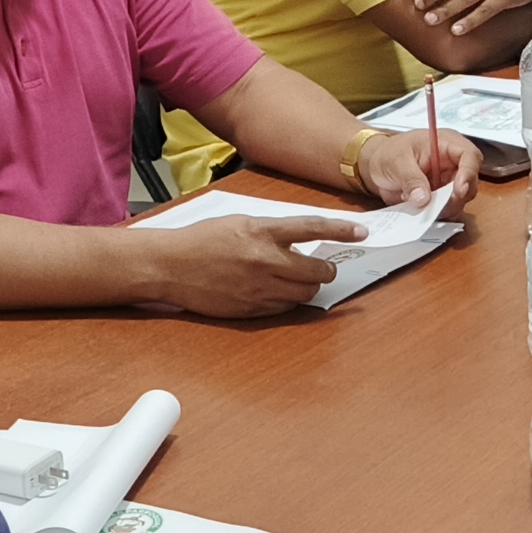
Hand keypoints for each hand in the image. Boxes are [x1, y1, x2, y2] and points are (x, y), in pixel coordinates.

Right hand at [146, 215, 362, 317]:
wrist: (170, 266)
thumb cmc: (201, 240)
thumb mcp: (239, 223)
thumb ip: (270, 231)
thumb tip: (300, 240)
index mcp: (261, 231)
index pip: (312, 228)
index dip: (342, 229)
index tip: (361, 231)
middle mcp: (265, 260)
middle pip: (317, 271)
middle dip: (325, 271)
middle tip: (322, 267)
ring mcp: (259, 288)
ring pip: (304, 294)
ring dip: (307, 288)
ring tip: (295, 280)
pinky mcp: (251, 309)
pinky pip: (283, 309)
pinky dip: (287, 301)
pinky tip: (275, 292)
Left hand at [355, 128, 481, 216]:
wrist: (375, 166)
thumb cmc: (387, 154)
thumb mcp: (396, 162)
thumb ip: (411, 179)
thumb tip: (423, 199)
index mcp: (446, 144)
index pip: (470, 156)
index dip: (469, 173)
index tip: (458, 191)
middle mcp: (452, 162)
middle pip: (471, 182)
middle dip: (457, 197)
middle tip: (438, 206)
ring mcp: (448, 181)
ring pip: (461, 200)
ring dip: (446, 208)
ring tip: (423, 206)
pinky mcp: (441, 196)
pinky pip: (448, 209)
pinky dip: (438, 214)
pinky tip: (421, 210)